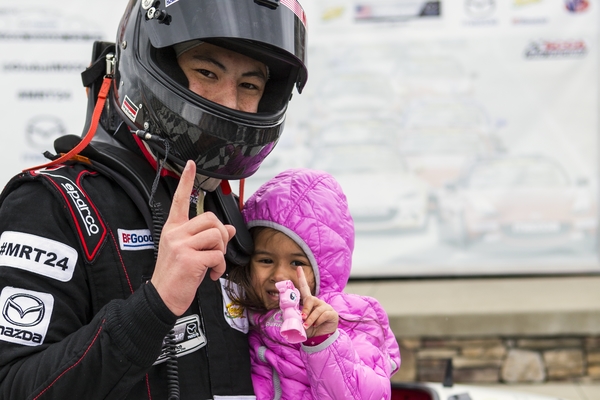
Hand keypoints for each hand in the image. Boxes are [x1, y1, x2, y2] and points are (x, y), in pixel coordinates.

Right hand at [151, 160, 235, 315]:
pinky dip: (219, 267)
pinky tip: (211, 275)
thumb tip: (227, 228)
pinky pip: (217, 255)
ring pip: (217, 235)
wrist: (162, 299)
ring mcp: (181, 245)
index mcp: (173, 229)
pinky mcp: (189, 259)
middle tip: (216, 253)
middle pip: (211, 219)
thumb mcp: (190, 253)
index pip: (179, 200)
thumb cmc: (176, 277)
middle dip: (221, 236)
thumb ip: (206, 239)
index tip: (191, 164)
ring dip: (221, 253)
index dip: (186, 181)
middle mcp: (175, 233)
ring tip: (213, 265)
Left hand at [296, 267, 337, 337]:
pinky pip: (324, 314)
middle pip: (310, 299)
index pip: (305, 288)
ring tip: (307, 326)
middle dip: (306, 309)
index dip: (301, 278)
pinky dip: (318, 321)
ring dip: (310, 319)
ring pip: (317, 309)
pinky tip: (316, 325)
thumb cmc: (309, 329)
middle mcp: (318, 302)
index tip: (298, 268)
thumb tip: (287, 312)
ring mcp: (326, 307)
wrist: (320, 339)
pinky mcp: (332, 313)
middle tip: (302, 318)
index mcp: (309, 302)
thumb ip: (294, 316)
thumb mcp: (300, 323)